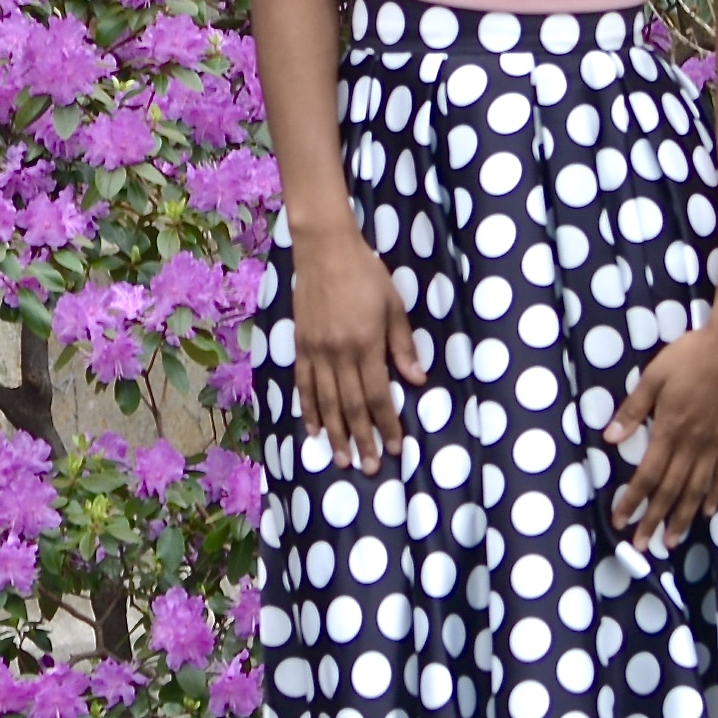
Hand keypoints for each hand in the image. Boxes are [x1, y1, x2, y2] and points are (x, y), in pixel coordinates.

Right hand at [291, 234, 422, 473]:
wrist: (324, 249)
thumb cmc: (367, 273)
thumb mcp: (395, 305)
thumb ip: (403, 345)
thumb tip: (416, 381)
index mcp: (366, 344)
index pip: (377, 395)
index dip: (387, 424)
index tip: (395, 448)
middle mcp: (339, 354)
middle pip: (351, 407)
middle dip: (362, 439)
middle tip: (369, 467)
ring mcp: (316, 352)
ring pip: (326, 403)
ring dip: (336, 434)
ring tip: (343, 459)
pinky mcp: (301, 346)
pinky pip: (304, 385)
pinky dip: (308, 410)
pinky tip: (314, 430)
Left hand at [601, 315, 717, 549]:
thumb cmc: (691, 355)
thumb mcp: (653, 376)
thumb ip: (633, 410)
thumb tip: (610, 439)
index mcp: (670, 429)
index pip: (647, 475)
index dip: (632, 501)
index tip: (619, 521)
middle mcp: (693, 443)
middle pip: (671, 491)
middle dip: (654, 520)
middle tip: (642, 546)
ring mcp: (715, 443)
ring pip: (696, 490)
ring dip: (682, 518)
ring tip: (672, 540)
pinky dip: (714, 495)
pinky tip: (706, 512)